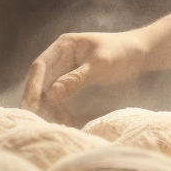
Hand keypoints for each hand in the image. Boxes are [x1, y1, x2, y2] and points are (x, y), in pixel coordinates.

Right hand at [22, 32, 147, 123]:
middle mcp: (61, 56)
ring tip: (56, 124)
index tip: (30, 105)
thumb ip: (77, 78)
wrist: (140, 54)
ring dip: (50, 107)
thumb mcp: (100, 65)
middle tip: (35, 121)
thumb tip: (52, 93)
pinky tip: (67, 121)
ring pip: (50, 91)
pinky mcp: (73, 80)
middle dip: (39, 101)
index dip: (33, 86)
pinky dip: (61, 108)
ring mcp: (66, 68)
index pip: (40, 66)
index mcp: (64, 45)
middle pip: (41, 80)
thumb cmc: (122, 53)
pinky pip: (61, 96)